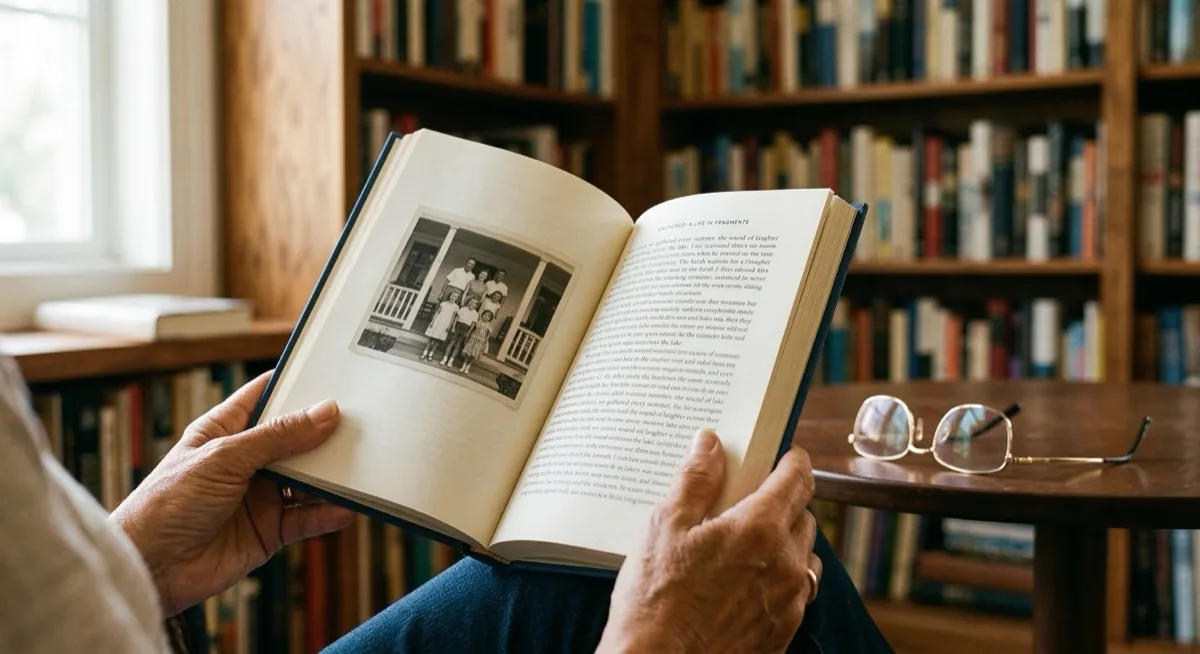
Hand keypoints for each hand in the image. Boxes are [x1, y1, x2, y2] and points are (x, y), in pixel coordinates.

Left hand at [110, 372, 355, 616]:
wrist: (149, 569)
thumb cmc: (166, 504)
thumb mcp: (224, 458)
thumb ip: (278, 437)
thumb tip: (325, 412)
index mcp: (226, 430)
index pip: (267, 396)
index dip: (297, 384)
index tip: (334, 375)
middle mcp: (246, 460)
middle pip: (296, 438)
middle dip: (326, 431)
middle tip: (362, 421)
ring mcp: (260, 496)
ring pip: (307, 479)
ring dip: (332, 474)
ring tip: (362, 465)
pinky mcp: (269, 530)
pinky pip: (307, 518)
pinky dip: (328, 513)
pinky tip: (346, 507)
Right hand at [598, 430, 821, 653]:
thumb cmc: (654, 601)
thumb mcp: (664, 527)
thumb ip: (694, 480)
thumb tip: (709, 443)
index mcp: (758, 529)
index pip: (798, 479)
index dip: (792, 460)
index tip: (782, 454)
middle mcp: (784, 564)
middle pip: (805, 516)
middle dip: (785, 502)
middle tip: (750, 500)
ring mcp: (788, 603)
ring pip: (805, 558)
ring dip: (786, 544)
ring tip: (748, 547)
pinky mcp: (782, 633)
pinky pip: (796, 595)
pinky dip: (780, 581)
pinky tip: (745, 585)